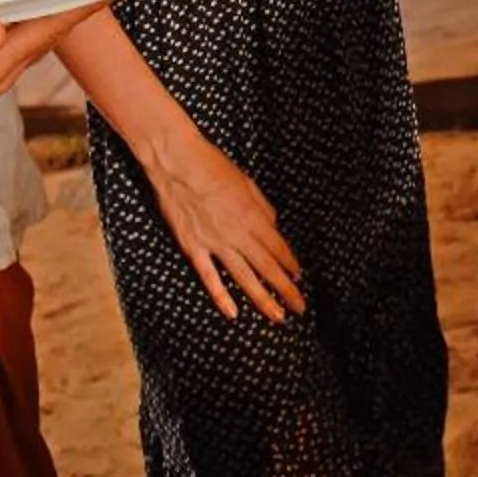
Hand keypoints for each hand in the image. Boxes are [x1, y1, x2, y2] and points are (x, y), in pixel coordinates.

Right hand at [132, 126, 304, 321]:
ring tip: (277, 316)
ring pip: (243, 277)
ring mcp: (214, 242)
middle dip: (286, 289)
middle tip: (300, 307)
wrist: (177, 161)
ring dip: (263, 298)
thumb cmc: (213, 166)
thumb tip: (274, 228)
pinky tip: (233, 313)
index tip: (300, 278)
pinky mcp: (192, 246)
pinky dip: (221, 296)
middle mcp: (237, 232)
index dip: (290, 264)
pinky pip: (209, 276)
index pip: (278, 247)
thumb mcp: (247, 182)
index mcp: (252, 215)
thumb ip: (263, 208)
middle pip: (267, 266)